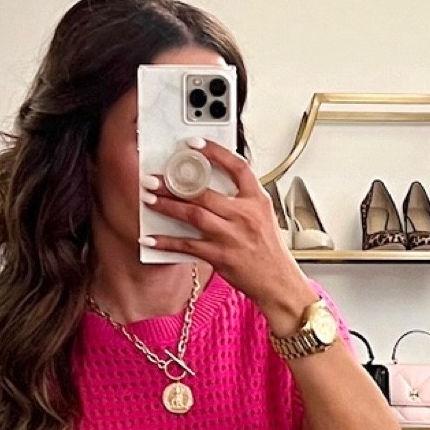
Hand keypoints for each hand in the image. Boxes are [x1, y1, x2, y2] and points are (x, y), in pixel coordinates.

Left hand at [140, 138, 311, 322]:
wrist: (280, 284)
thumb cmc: (271, 252)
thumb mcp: (264, 217)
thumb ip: (243, 199)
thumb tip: (218, 183)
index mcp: (257, 201)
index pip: (237, 167)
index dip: (215, 152)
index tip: (194, 144)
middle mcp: (245, 216)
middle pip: (204, 192)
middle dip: (174, 184)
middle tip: (153, 178)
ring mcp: (232, 237)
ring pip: (193, 215)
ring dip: (167, 206)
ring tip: (149, 199)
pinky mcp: (221, 257)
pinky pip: (188, 246)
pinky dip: (167, 242)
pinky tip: (151, 239)